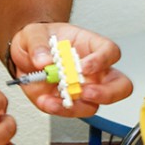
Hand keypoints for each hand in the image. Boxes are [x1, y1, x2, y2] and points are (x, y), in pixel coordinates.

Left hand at [8, 23, 132, 116]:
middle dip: (107, 93)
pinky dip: (59, 109)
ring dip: (78, 105)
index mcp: (90, 46)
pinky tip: (46, 101)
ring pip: (96, 105)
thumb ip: (37, 44)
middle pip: (119, 85)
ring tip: (59, 98)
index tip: (84, 66)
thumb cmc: (40, 39)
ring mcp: (83, 88)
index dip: (102, 60)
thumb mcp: (34, 33)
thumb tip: (43, 59)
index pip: (110, 52)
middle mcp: (93, 70)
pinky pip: (71, 111)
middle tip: (86, 92)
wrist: (25, 55)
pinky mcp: (68, 102)